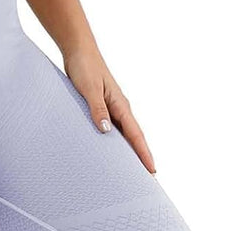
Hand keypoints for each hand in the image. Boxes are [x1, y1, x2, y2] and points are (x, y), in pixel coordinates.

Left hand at [63, 43, 155, 173]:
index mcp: (120, 105)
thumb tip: (106, 131)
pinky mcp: (101, 107)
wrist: (77, 50)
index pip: (136, 135)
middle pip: (134, 139)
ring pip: (124, 135)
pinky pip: (112, 129)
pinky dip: (115, 142)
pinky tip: (111, 152)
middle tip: (146, 180)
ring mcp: (111, 108)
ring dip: (129, 152)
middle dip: (140, 158)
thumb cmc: (83, 67)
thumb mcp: (89, 89)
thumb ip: (97, 109)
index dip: (144, 154)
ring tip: (131, 172)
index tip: (152, 171)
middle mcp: (119, 108)